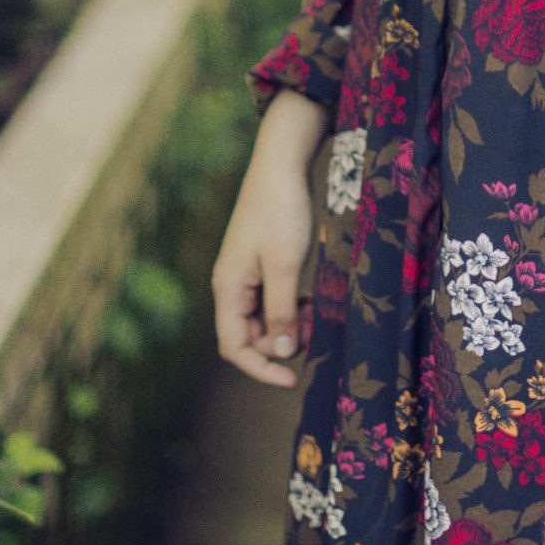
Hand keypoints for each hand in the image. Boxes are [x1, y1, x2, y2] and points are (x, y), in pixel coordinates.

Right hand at [211, 89, 325, 385]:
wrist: (281, 165)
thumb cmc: (281, 212)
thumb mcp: (285, 265)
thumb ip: (282, 311)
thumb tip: (283, 353)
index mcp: (228, 288)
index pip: (234, 347)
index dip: (260, 368)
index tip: (291, 379)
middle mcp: (232, 285)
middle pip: (250, 335)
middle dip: (281, 343)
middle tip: (314, 331)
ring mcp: (246, 275)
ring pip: (264, 319)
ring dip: (289, 326)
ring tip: (316, 315)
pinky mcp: (261, 264)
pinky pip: (272, 300)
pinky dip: (291, 307)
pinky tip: (311, 300)